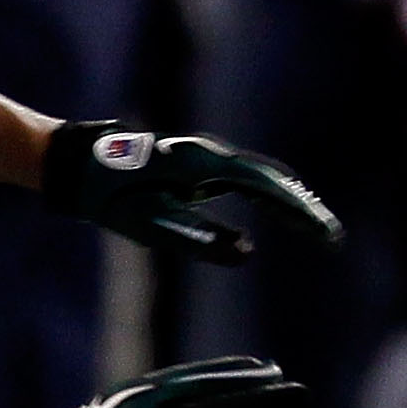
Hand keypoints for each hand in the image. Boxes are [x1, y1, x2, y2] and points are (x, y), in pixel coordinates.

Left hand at [42, 122, 340, 262]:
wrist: (75, 163)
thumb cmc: (107, 196)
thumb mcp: (146, 225)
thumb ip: (195, 238)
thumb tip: (246, 253)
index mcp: (199, 165)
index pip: (262, 186)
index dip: (297, 210)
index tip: (324, 232)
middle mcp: (207, 154)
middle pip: (269, 178)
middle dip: (302, 207)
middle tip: (331, 236)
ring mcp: (203, 157)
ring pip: (259, 175)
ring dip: (289, 200)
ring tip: (317, 228)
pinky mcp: (197, 165)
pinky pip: (243, 177)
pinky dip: (269, 194)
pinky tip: (282, 209)